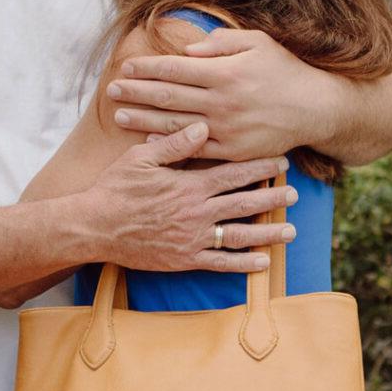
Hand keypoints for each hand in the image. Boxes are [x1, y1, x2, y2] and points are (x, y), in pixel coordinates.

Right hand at [82, 123, 295, 272]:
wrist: (95, 226)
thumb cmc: (115, 188)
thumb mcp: (140, 158)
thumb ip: (174, 144)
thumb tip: (204, 127)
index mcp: (188, 186)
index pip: (233, 174)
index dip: (259, 167)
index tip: (281, 162)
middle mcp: (196, 213)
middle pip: (244, 204)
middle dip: (272, 198)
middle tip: (295, 193)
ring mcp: (192, 238)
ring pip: (239, 235)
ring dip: (268, 233)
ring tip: (291, 230)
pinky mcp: (184, 259)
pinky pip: (220, 263)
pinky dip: (244, 264)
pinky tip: (263, 262)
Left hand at [106, 28, 330, 159]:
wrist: (319, 108)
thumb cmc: (285, 69)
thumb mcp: (257, 42)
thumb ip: (220, 43)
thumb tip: (186, 49)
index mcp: (225, 72)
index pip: (174, 68)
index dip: (146, 68)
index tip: (124, 66)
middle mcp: (222, 101)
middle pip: (167, 96)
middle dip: (135, 93)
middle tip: (111, 91)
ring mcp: (227, 129)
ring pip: (174, 125)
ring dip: (142, 120)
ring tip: (118, 116)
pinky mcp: (234, 151)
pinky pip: (195, 150)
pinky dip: (169, 146)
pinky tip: (147, 142)